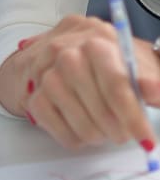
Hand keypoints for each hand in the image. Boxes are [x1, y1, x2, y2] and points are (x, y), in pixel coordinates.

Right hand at [0, 15, 159, 148]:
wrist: (70, 53)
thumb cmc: (111, 60)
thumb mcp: (136, 62)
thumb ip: (146, 77)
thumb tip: (153, 89)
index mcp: (95, 40)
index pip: (114, 81)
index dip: (132, 114)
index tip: (146, 139)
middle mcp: (65, 51)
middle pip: (95, 103)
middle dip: (116, 128)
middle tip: (125, 134)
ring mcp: (44, 71)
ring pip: (76, 118)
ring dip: (96, 134)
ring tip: (105, 130)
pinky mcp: (32, 91)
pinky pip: (54, 125)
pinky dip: (73, 135)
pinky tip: (83, 129)